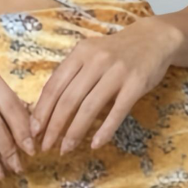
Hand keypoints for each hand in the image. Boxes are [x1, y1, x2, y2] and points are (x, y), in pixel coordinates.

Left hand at [31, 16, 183, 153]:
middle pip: (68, 99)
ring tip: (66, 149)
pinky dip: (105, 130)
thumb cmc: (117, 52)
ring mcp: (117, 72)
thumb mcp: (90, 54)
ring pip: (89, 107)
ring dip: (75, 132)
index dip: (41, 111)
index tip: (33, 131)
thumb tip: (49, 108)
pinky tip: (95, 144)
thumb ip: (72, 75)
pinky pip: (117, 111)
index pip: (54, 86)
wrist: (154, 39)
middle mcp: (96, 61)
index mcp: (80, 54)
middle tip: (46, 146)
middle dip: (54, 127)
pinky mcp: (136, 84)